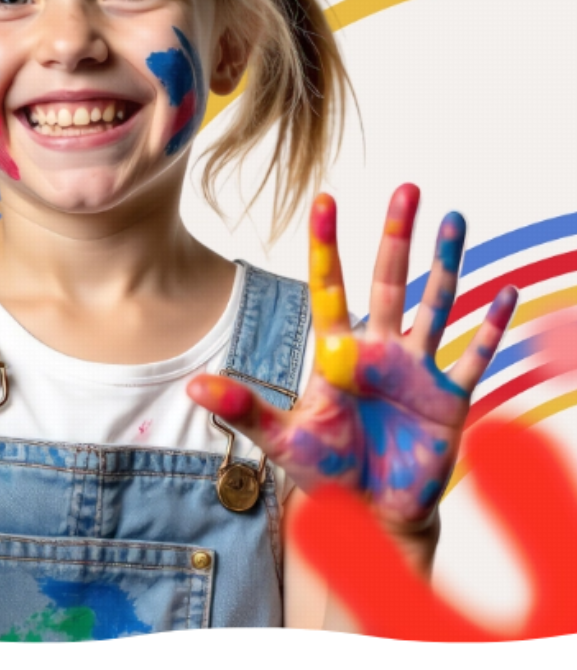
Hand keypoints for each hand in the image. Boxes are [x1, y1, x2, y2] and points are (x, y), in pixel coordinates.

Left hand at [189, 185, 518, 539]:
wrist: (367, 512)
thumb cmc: (324, 470)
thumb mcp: (282, 437)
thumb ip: (243, 409)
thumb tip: (193, 387)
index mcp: (337, 353)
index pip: (329, 288)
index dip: (326, 246)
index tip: (324, 200)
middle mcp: (380, 351)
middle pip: (390, 281)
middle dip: (397, 236)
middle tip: (406, 187)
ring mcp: (417, 371)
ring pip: (437, 304)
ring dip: (448, 263)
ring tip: (455, 219)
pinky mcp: (448, 400)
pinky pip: (475, 356)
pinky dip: (492, 327)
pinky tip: (507, 292)